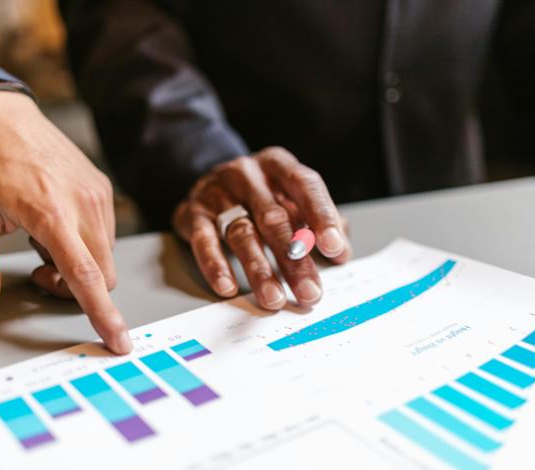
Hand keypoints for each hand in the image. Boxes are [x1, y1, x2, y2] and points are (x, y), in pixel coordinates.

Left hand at [0, 88, 130, 353]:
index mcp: (51, 214)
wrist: (2, 116)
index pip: (86, 276)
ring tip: (43, 240)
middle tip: (38, 270)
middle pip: (103, 274)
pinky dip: (86, 243)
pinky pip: (106, 234)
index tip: (119, 341)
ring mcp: (98, 195)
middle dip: (77, 289)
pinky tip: (57, 224)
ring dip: (80, 265)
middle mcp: (83, 204)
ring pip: (106, 257)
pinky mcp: (103, 188)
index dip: (103, 314)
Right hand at [173, 147, 350, 309]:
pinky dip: (216, 265)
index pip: (305, 186)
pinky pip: (204, 241)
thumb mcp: (290, 198)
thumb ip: (316, 223)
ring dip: (259, 270)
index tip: (334, 247)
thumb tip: (342, 253)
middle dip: (294, 259)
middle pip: (274, 218)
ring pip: (242, 233)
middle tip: (309, 291)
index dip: (322, 216)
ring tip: (273, 299)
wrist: (207, 182)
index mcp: (278, 165)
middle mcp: (248, 175)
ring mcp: (217, 192)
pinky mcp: (193, 213)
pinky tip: (227, 287)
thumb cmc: (259, 195)